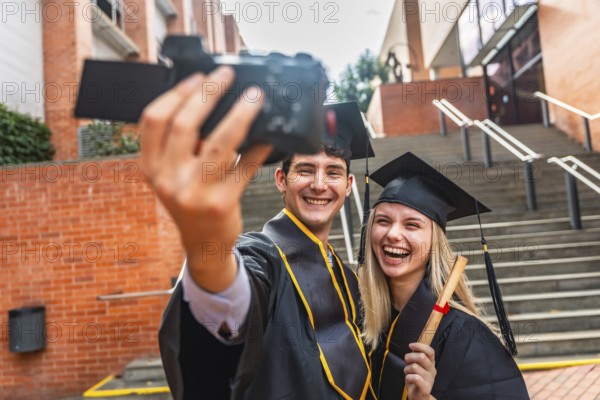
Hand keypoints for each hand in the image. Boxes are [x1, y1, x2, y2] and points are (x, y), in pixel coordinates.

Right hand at [139, 66, 271, 291]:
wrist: (204, 245)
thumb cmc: (191, 202)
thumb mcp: (172, 175)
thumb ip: (180, 145)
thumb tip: (210, 102)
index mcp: (151, 168)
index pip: (154, 120)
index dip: (177, 93)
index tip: (198, 76)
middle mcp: (168, 180)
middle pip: (185, 125)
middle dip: (209, 93)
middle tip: (227, 76)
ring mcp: (195, 193)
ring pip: (219, 143)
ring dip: (240, 115)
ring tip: (254, 97)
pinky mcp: (222, 203)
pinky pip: (245, 166)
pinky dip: (258, 147)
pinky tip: (268, 135)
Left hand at [404, 342, 435, 399]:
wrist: (418, 396)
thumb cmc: (415, 378)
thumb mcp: (416, 365)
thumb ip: (416, 356)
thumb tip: (412, 346)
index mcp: (431, 363)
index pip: (430, 351)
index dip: (420, 346)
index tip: (410, 345)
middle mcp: (432, 370)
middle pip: (421, 357)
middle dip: (409, 357)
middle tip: (406, 363)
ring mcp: (430, 379)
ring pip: (415, 367)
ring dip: (407, 369)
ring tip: (408, 373)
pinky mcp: (426, 388)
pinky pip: (416, 378)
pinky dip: (409, 377)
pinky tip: (408, 379)